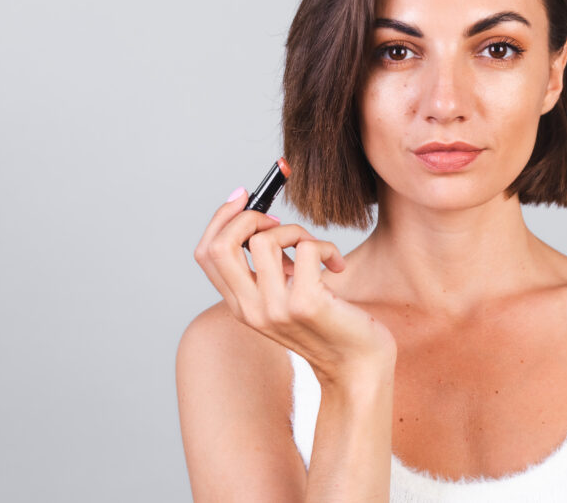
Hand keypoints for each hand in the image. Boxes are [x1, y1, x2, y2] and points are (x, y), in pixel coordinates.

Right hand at [193, 188, 396, 385]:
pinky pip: (308, 247)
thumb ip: (271, 271)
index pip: (206, 254)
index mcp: (241, 307)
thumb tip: (263, 221)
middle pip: (221, 245)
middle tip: (280, 223)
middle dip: (249, 217)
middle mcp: (251, 310)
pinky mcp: (306, 303)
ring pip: (266, 240)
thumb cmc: (332, 327)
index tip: (244, 197)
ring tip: (317, 251)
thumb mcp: (289, 298)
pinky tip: (338, 266)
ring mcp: (276, 309)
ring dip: (298, 232)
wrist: (360, 369)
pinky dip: (327, 246)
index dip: (220, 218)